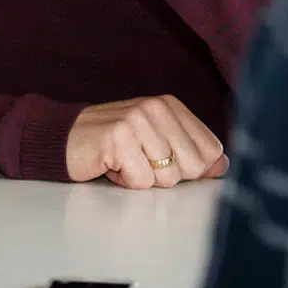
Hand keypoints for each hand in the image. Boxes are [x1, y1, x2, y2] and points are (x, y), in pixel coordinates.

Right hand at [66, 96, 228, 188]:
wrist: (64, 139)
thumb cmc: (113, 145)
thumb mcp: (156, 143)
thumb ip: (191, 152)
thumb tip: (223, 165)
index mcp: (171, 106)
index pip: (211, 151)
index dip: (191, 168)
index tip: (162, 160)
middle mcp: (156, 107)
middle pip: (192, 167)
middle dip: (167, 176)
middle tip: (140, 161)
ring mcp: (136, 120)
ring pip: (167, 178)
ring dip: (143, 180)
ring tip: (124, 162)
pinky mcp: (117, 138)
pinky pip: (141, 181)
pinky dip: (125, 182)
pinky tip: (111, 165)